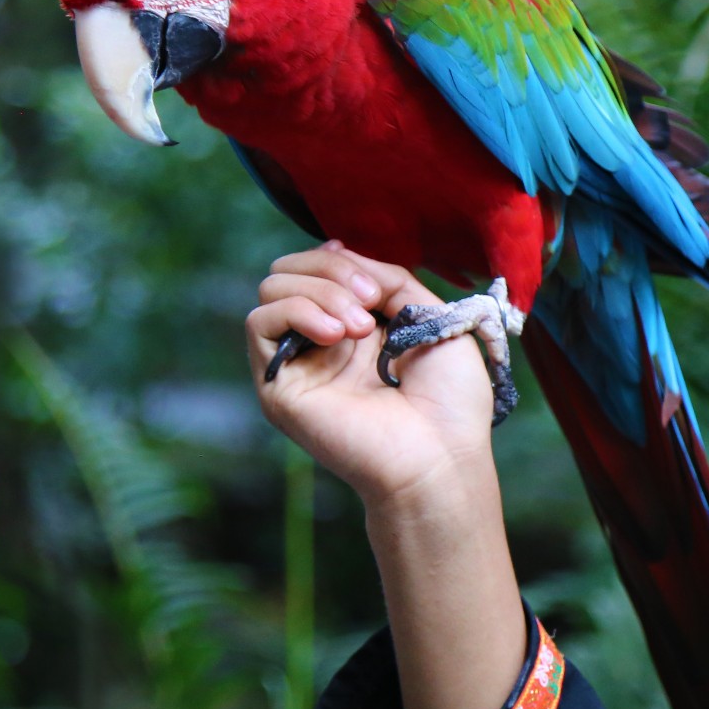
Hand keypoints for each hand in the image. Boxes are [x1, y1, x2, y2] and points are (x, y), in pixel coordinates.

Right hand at [246, 242, 496, 507]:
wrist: (440, 457)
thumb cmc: (450, 400)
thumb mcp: (430, 314)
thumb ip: (387, 277)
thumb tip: (339, 251)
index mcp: (358, 325)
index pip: (320, 267)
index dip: (339, 258)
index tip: (373, 279)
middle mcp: (322, 341)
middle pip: (291, 270)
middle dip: (330, 269)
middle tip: (371, 302)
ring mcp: (299, 363)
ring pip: (272, 289)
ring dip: (318, 291)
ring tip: (359, 326)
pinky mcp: (279, 386)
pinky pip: (259, 323)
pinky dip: (295, 311)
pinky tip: (335, 335)